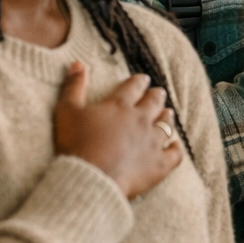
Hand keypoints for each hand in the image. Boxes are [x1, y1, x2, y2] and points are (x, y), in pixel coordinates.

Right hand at [54, 62, 182, 199]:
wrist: (90, 178)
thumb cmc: (75, 144)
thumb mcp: (66, 111)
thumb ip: (73, 87)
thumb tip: (77, 63)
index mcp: (120, 105)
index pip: (134, 87)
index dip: (139, 82)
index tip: (143, 79)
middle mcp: (141, 120)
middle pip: (154, 102)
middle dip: (156, 96)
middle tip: (158, 93)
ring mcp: (153, 141)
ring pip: (166, 124)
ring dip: (167, 117)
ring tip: (167, 113)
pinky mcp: (160, 163)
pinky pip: (175, 153)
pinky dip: (176, 148)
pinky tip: (176, 146)